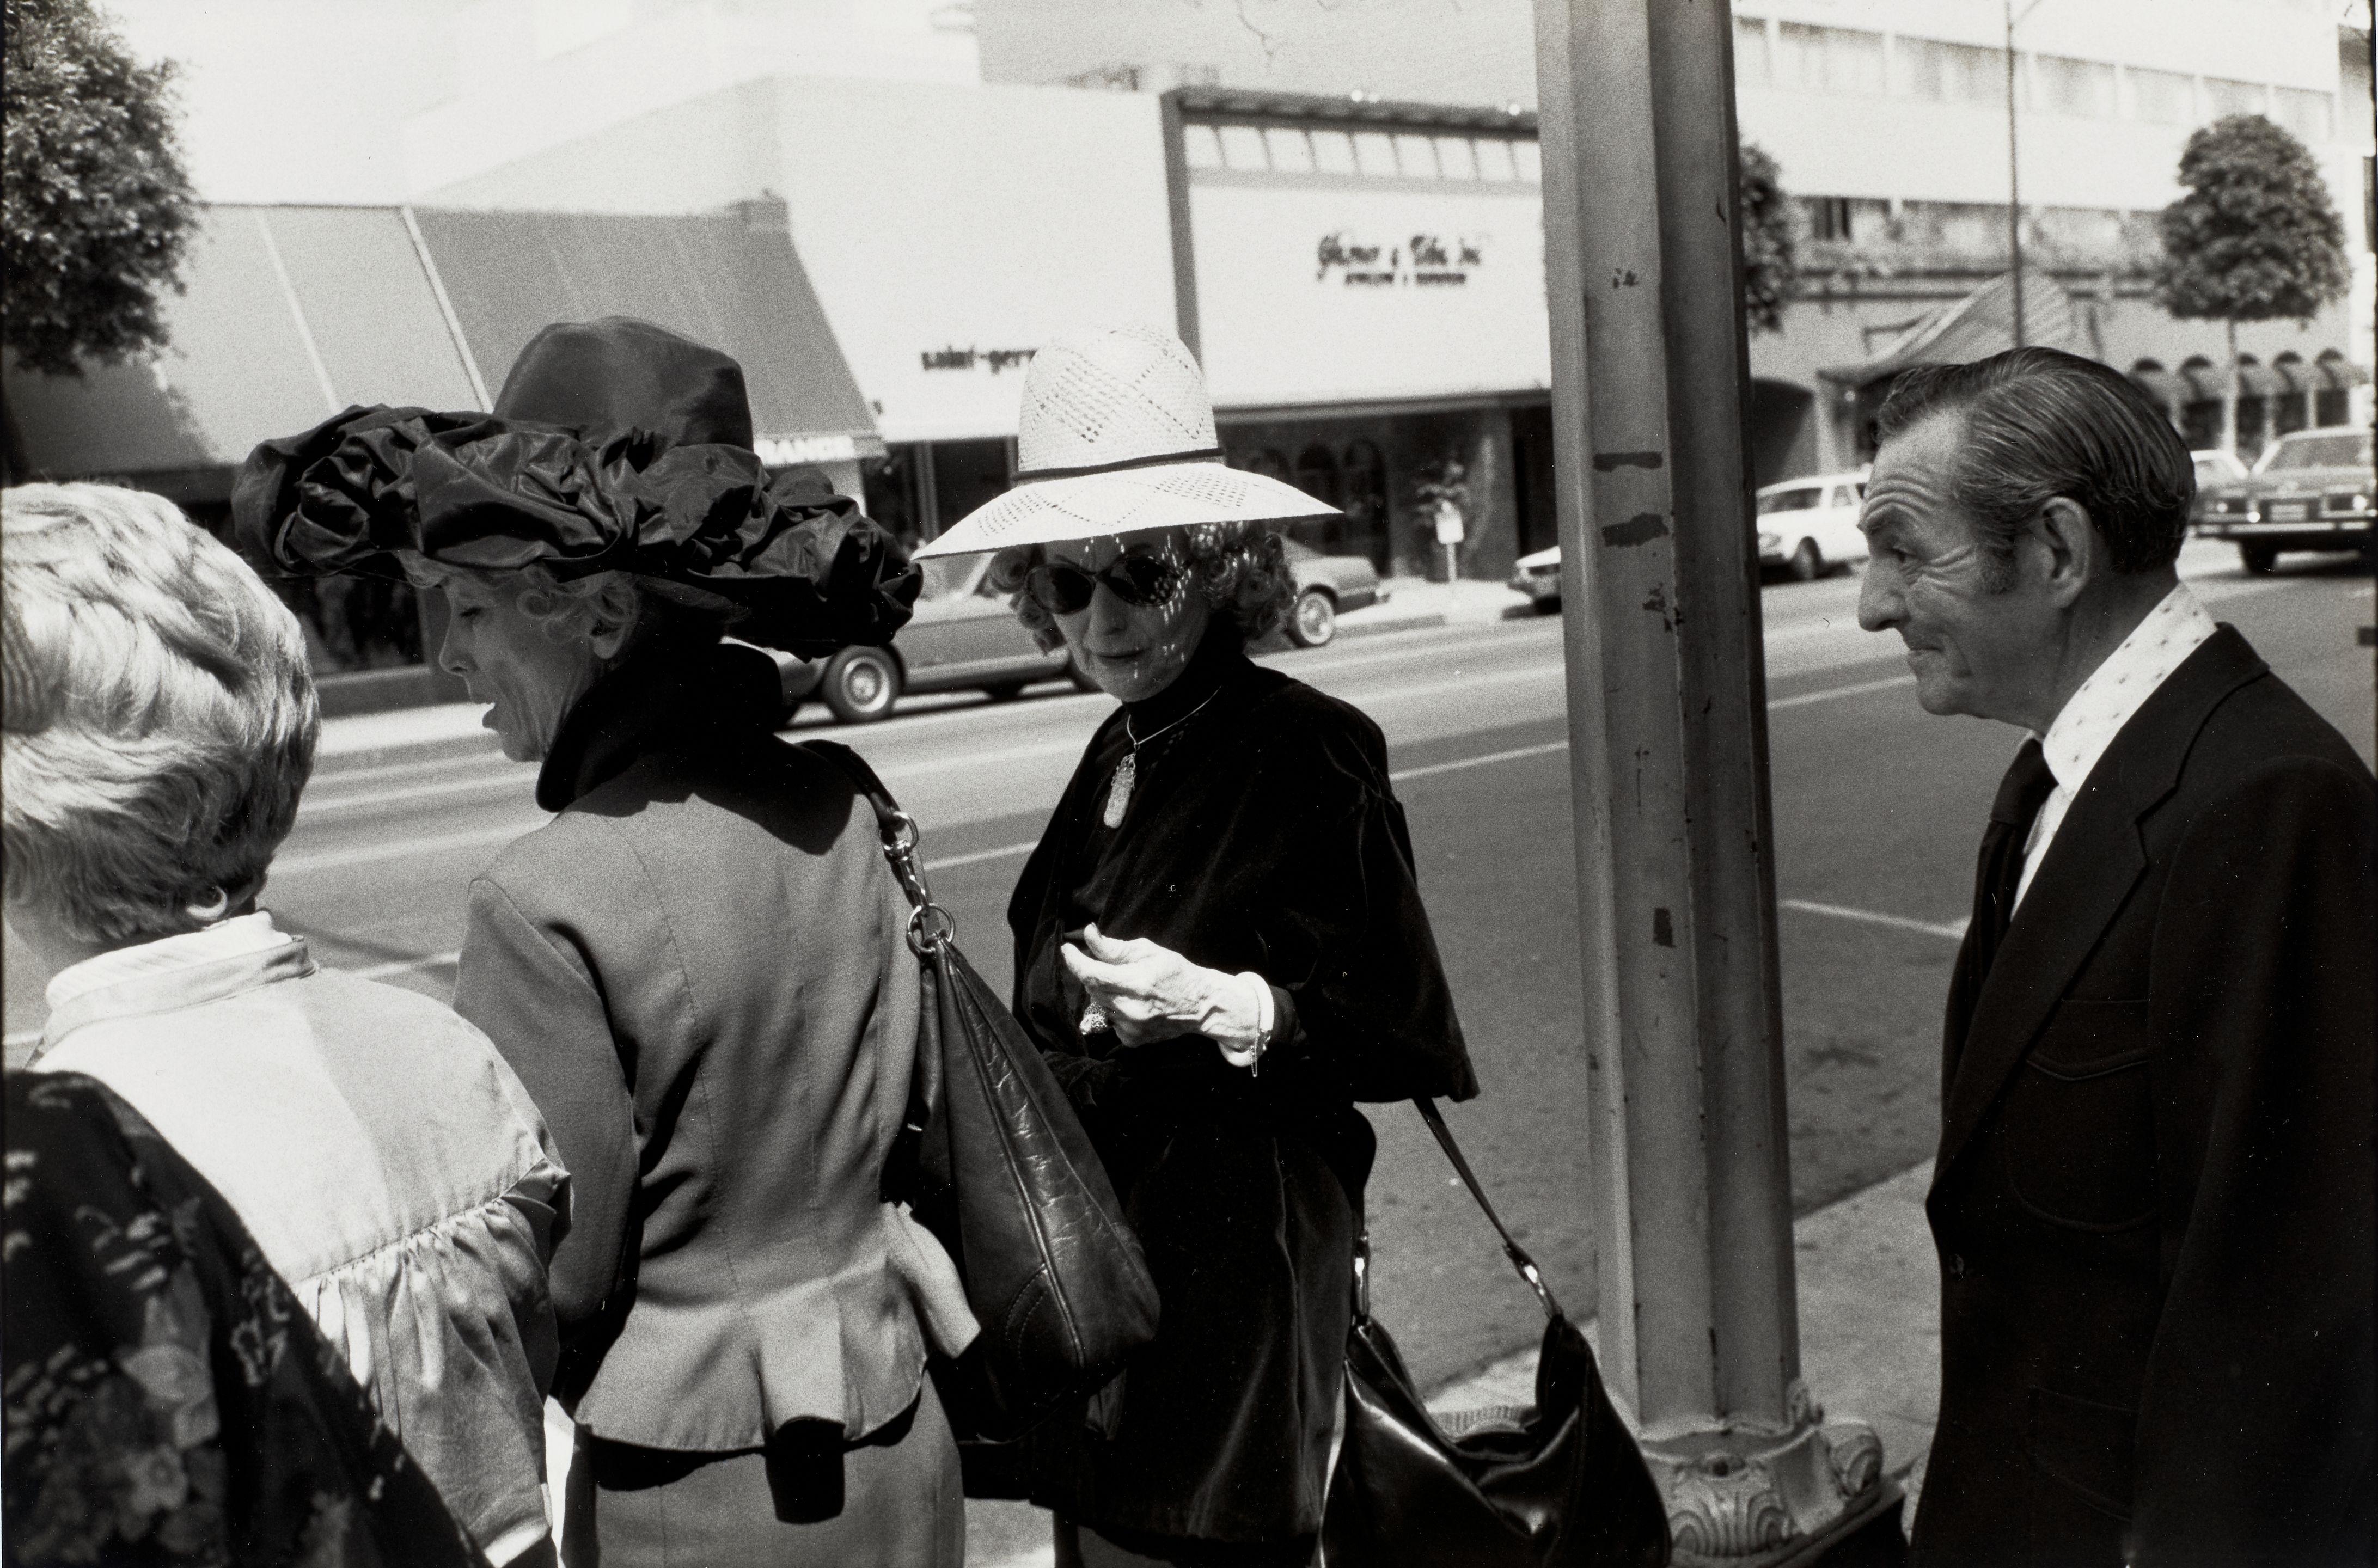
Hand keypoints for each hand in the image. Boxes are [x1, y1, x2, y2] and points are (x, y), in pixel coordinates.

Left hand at [1061, 924, 1264, 1063]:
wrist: (1200, 1005)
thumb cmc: (1176, 973)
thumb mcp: (1149, 952)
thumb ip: (1115, 948)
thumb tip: (1089, 935)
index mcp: (1137, 982)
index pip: (1093, 974)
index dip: (1075, 962)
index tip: (1067, 949)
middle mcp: (1131, 1008)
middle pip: (1093, 989)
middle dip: (1093, 974)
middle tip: (1109, 966)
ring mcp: (1131, 1027)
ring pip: (1099, 1004)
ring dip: (1105, 991)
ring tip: (1127, 985)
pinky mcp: (1132, 1040)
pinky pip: (1110, 1020)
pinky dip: (1114, 1009)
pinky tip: (1134, 1004)